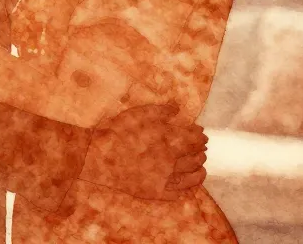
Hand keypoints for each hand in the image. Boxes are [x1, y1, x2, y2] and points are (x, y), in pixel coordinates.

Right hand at [81, 103, 207, 200]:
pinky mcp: (154, 192)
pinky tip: (185, 189)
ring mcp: (164, 178)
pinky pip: (175, 194)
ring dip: (199, 173)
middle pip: (195, 158)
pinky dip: (183, 192)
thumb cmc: (118, 132)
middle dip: (201, 154)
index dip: (200, 137)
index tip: (202, 135)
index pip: (194, 139)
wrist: (99, 156)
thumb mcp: (139, 114)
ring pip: (190, 178)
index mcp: (170, 140)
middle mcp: (171, 161)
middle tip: (203, 151)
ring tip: (202, 170)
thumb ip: (161, 110)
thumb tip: (178, 108)